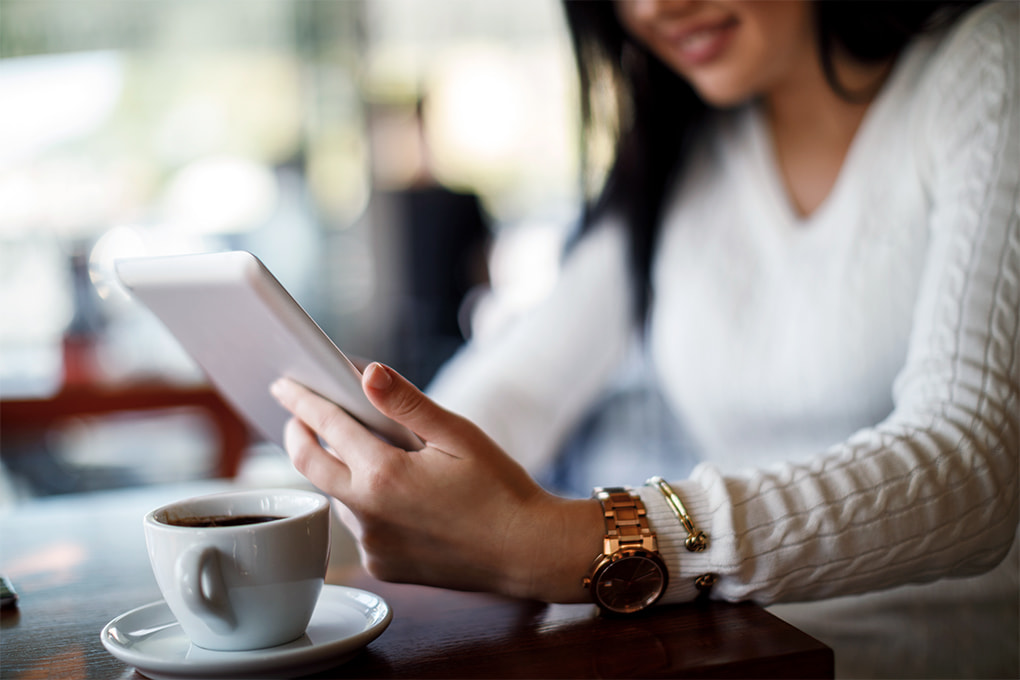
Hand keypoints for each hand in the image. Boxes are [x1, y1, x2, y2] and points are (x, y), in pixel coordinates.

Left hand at [270, 363, 601, 602]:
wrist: (528, 552)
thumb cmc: (500, 489)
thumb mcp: (458, 435)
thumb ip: (407, 404)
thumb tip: (366, 372)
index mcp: (384, 473)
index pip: (326, 426)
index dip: (302, 401)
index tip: (284, 385)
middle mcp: (369, 513)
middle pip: (308, 467)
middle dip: (296, 436)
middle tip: (295, 417)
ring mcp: (373, 545)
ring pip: (336, 498)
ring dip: (337, 472)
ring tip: (355, 451)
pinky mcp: (384, 567)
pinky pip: (360, 528)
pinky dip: (363, 505)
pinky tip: (390, 494)